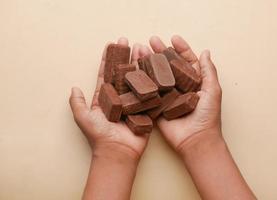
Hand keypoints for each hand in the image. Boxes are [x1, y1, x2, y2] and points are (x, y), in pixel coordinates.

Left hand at [69, 38, 148, 159]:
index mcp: (105, 98)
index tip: (111, 44)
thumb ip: (77, 103)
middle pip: (122, 73)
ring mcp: (133, 102)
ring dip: (138, 63)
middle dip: (125, 56)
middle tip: (128, 41)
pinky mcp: (146, 108)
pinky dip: (152, 79)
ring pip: (136, 78)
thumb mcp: (83, 118)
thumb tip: (73, 87)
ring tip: (141, 48)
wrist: (118, 151)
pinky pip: (149, 92)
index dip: (108, 59)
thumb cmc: (99, 136)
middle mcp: (120, 98)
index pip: (106, 74)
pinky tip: (155, 66)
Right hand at [146, 35, 222, 153]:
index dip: (180, 49)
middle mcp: (179, 87)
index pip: (186, 61)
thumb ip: (208, 71)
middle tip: (151, 40)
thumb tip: (206, 51)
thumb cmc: (208, 116)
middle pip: (168, 65)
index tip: (173, 38)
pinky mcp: (156, 106)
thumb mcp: (213, 90)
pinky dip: (142, 80)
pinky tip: (135, 68)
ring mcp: (166, 96)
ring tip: (140, 49)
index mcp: (194, 82)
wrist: (195, 140)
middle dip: (160, 52)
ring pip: (157, 75)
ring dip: (149, 62)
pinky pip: (148, 91)